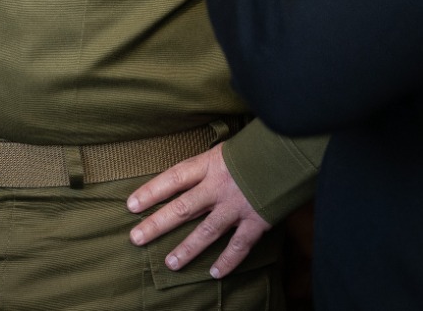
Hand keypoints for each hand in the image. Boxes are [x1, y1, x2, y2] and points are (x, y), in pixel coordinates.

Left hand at [127, 144, 270, 277]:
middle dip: (157, 224)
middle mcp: (219, 186)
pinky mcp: (257, 220)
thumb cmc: (255, 148)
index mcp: (209, 164)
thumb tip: (184, 181)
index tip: (131, 205)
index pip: (172, 178)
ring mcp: (237, 205)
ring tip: (171, 263)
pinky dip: (228, 261)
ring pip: (207, 231)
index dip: (151, 191)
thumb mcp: (224, 149)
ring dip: (187, 249)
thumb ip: (206, 167)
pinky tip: (215, 273)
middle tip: (136, 238)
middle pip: (182, 207)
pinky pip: (239, 246)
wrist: (292, 151)